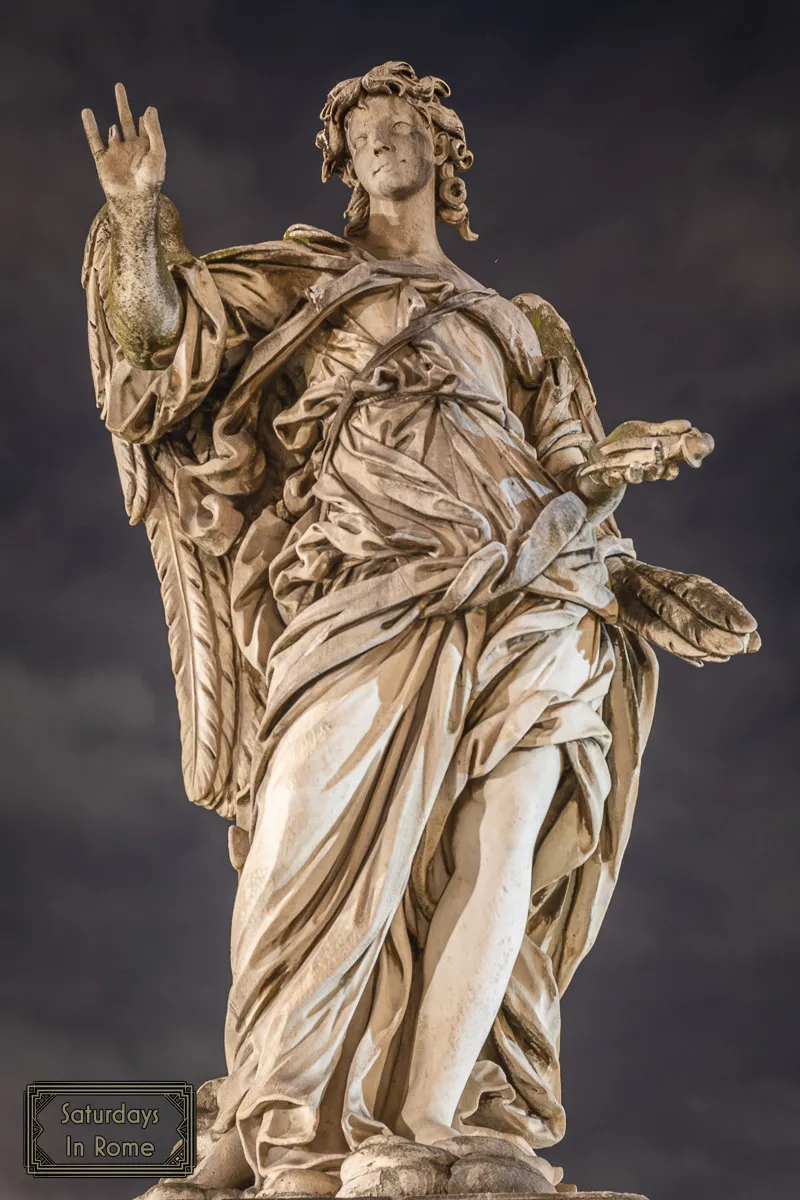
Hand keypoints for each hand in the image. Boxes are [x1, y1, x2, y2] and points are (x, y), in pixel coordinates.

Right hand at [81, 83, 165, 204]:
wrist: (133, 200)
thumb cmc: (150, 179)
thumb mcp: (157, 152)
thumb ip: (154, 130)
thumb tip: (149, 108)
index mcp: (146, 147)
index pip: (146, 127)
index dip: (147, 119)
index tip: (148, 112)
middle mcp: (131, 148)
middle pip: (126, 120)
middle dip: (122, 104)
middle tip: (119, 86)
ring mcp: (117, 152)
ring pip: (112, 132)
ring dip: (114, 128)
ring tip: (117, 129)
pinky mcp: (103, 159)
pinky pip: (94, 139)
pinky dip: (90, 126)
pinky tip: (87, 112)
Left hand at [577, 419, 713, 490]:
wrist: (601, 452)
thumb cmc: (627, 442)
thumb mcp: (646, 431)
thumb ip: (665, 429)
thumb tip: (688, 425)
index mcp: (655, 460)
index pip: (670, 469)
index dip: (674, 468)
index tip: (677, 464)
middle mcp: (644, 470)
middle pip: (655, 472)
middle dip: (658, 463)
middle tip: (658, 450)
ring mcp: (627, 474)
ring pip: (636, 477)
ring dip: (637, 472)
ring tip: (636, 464)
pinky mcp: (609, 476)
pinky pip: (613, 480)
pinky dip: (613, 477)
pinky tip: (613, 473)